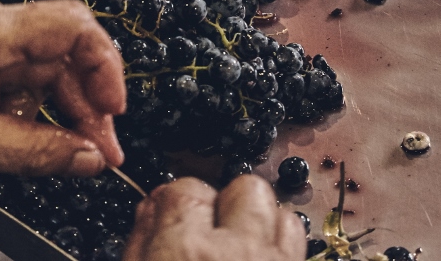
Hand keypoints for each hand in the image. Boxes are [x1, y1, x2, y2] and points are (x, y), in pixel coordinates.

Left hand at [0, 0, 125, 180]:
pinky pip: (6, 69)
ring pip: (34, 64)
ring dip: (50, 108)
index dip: (105, 65)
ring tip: (57, 154)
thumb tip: (91, 157)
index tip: (112, 109)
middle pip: (58, 50)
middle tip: (98, 150)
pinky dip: (19, 102)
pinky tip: (14, 136)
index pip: (72, 25)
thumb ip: (38, 150)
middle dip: (82, 101)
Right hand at [124, 175, 305, 260]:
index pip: (186, 189)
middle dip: (226, 202)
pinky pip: (299, 243)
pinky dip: (280, 246)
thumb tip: (152, 206)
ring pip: (281, 212)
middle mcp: (236, 254)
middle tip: (209, 231)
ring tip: (240, 247)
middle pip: (243, 188)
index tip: (172, 215)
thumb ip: (142, 241)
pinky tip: (260, 259)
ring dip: (261, 223)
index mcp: (183, 252)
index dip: (177, 201)